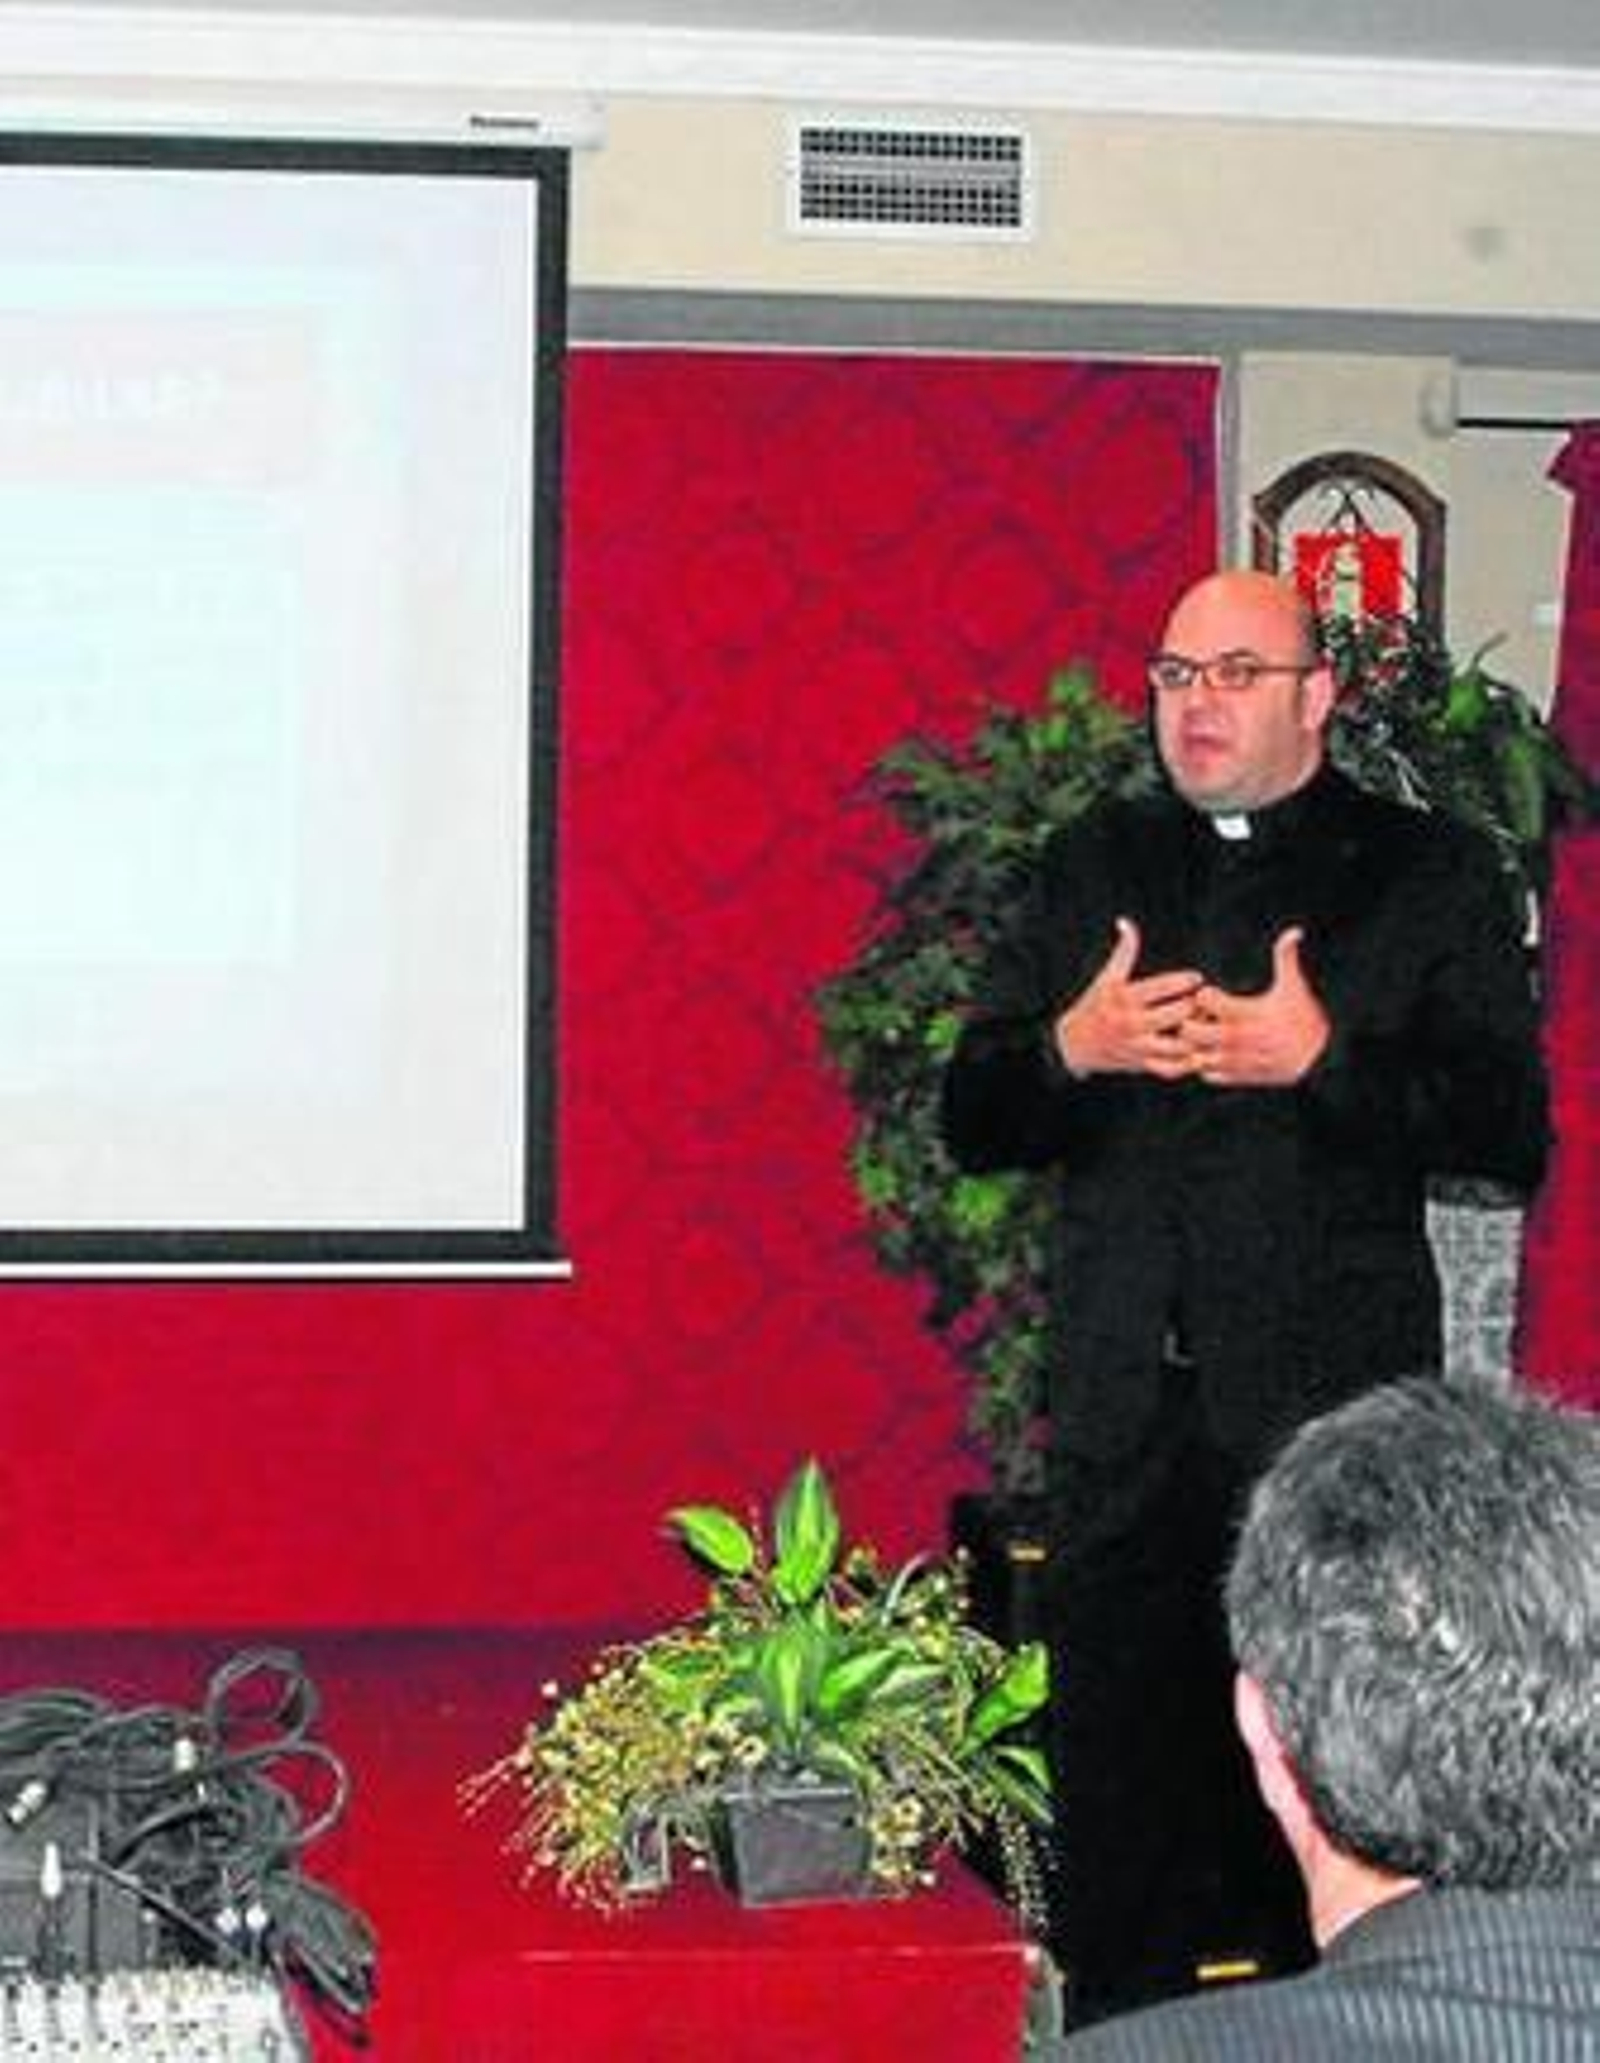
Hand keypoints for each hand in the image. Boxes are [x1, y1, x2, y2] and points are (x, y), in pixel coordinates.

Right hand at [1055, 918, 1204, 1079]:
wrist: (1074, 1044)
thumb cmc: (1095, 1005)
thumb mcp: (1107, 977)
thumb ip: (1123, 951)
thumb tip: (1125, 922)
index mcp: (1124, 998)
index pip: (1163, 987)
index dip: (1185, 980)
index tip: (1196, 978)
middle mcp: (1131, 1023)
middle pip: (1177, 1014)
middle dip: (1194, 1006)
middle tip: (1206, 1001)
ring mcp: (1137, 1046)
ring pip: (1179, 1044)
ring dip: (1194, 1034)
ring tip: (1201, 1023)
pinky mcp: (1141, 1064)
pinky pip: (1171, 1067)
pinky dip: (1187, 1060)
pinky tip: (1194, 1046)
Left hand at [1182, 927, 1330, 1086]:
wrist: (1321, 1058)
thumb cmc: (1303, 1017)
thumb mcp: (1295, 986)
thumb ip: (1286, 958)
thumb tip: (1295, 930)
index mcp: (1250, 1013)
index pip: (1206, 999)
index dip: (1204, 994)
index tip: (1210, 993)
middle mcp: (1241, 1039)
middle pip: (1192, 1031)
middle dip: (1190, 1021)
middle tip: (1200, 1016)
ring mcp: (1239, 1061)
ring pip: (1197, 1056)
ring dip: (1196, 1045)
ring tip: (1207, 1035)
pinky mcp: (1240, 1078)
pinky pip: (1208, 1075)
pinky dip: (1206, 1065)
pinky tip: (1216, 1052)